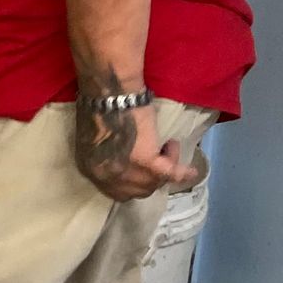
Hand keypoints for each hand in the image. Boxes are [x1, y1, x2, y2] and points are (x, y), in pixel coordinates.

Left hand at [72, 99, 204, 202]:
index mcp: (90, 169)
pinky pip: (169, 173)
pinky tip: (192, 171)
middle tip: (159, 157)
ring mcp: (126, 172)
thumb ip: (106, 154)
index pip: (116, 192)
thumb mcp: (96, 138)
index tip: (144, 173)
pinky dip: (182, 172)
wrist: (108, 91)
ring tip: (168, 145)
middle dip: (151, 178)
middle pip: (137, 190)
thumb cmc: (100, 104)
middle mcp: (107, 177)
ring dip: (165, 165)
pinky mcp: (146, 161)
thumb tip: (123, 159)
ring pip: (155, 182)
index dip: (133, 185)